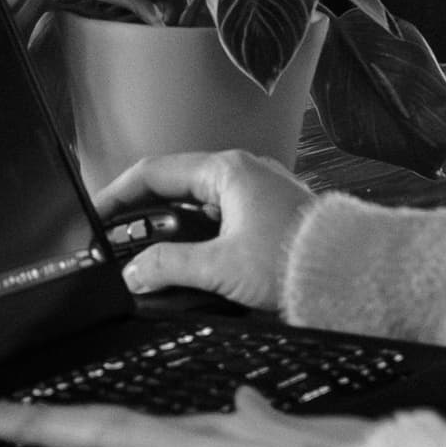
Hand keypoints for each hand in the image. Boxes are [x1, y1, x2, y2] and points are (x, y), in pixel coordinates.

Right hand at [90, 150, 315, 307]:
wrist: (349, 275)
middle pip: (173, 187)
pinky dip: (195, 236)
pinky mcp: (266, 216)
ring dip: (170, 229)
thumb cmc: (297, 260)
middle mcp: (241, 173)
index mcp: (226, 171)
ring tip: (147, 257)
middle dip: (141, 216)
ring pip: (195, 205)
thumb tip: (135, 272)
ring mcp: (255, 193)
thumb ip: (169, 267)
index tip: (96, 213)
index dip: (118, 194)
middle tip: (115, 241)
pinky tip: (187, 261)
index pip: (154, 172)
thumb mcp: (220, 266)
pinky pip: (217, 218)